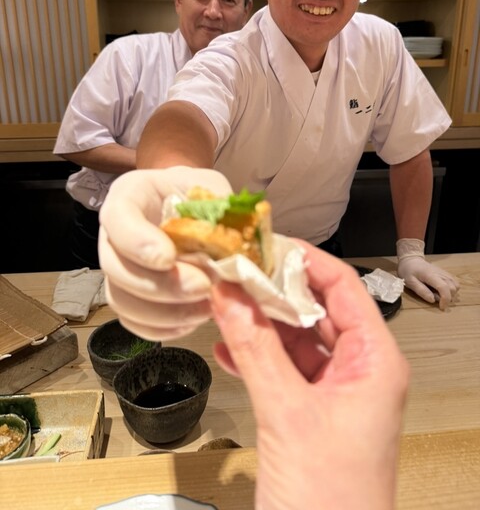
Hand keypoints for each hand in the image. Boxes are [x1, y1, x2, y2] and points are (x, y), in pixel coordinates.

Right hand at [98, 167, 232, 339]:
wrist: (194, 210)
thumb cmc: (200, 196)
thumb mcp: (213, 188)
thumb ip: (219, 209)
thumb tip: (234, 244)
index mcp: (130, 195)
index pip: (117, 216)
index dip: (138, 242)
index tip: (168, 259)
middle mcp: (114, 233)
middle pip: (116, 267)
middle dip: (160, 285)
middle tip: (203, 287)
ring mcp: (119, 268)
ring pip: (122, 300)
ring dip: (164, 312)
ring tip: (206, 307)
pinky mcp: (130, 297)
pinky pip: (134, 323)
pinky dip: (163, 328)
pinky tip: (192, 320)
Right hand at [211, 241, 409, 509]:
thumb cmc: (331, 500)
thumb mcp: (286, 413)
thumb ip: (254, 349)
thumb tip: (229, 295)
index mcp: (374, 362)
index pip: (342, 287)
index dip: (303, 260)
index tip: (264, 244)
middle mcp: (359, 370)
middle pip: (315, 309)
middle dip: (272, 290)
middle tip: (234, 269)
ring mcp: (334, 390)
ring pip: (295, 338)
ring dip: (259, 322)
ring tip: (223, 301)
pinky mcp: (311, 410)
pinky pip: (282, 368)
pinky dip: (254, 354)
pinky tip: (225, 345)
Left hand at [396, 239, 459, 309]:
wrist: (411, 260)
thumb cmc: (408, 271)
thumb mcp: (410, 282)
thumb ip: (421, 291)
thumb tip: (433, 300)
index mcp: (430, 275)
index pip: (444, 287)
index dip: (445, 299)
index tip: (441, 307)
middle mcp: (440, 273)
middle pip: (453, 288)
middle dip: (448, 298)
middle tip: (436, 300)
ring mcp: (444, 273)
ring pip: (456, 285)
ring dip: (451, 294)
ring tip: (439, 295)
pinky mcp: (446, 274)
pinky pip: (454, 283)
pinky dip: (451, 290)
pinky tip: (441, 291)